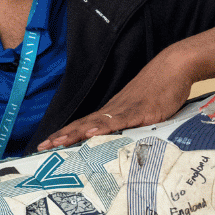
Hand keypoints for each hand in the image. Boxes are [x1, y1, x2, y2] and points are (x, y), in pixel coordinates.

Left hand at [37, 53, 195, 151]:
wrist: (173, 67)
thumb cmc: (159, 89)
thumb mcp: (140, 112)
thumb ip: (129, 126)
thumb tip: (121, 142)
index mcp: (111, 112)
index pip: (82, 125)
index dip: (65, 134)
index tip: (47, 144)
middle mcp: (113, 110)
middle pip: (82, 125)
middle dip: (61, 136)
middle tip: (41, 147)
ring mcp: (125, 110)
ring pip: (94, 124)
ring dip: (75, 133)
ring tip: (57, 142)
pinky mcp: (140, 111)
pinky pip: (118, 121)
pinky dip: (103, 128)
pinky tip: (90, 134)